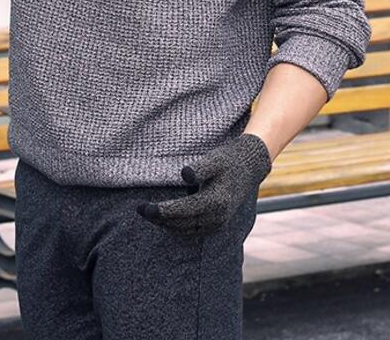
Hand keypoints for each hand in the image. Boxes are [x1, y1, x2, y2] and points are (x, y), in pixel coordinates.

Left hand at [136, 133, 271, 237]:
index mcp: (215, 202)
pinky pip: (193, 231)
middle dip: (159, 218)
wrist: (249, 168)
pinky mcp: (217, 224)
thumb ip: (200, 168)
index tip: (144, 208)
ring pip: (185, 230)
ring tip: (148, 214)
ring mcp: (218, 223)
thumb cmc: (228, 160)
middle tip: (140, 209)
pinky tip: (165, 220)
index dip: (161, 211)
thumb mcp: (214, 160)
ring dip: (166, 224)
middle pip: (181, 224)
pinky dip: (177, 227)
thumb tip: (185, 174)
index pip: (182, 211)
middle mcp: (217, 217)